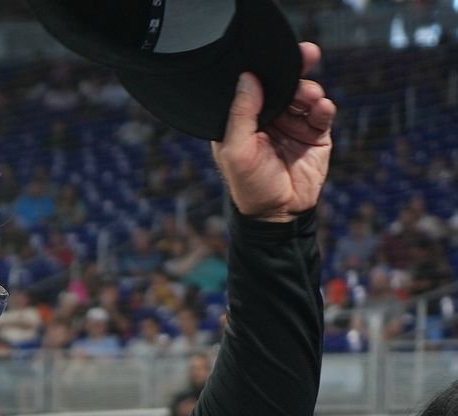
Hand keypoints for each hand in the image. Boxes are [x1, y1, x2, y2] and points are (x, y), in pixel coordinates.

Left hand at [212, 42, 335, 221]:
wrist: (277, 215)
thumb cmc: (249, 186)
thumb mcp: (236, 150)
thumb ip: (241, 114)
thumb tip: (248, 78)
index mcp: (245, 120)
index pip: (255, 88)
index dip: (266, 70)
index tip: (278, 54)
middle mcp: (269, 119)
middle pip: (284, 85)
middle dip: (295, 70)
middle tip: (305, 57)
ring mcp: (294, 125)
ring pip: (305, 96)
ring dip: (310, 90)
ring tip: (310, 96)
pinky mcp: (316, 135)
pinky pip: (323, 114)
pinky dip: (324, 107)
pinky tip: (322, 108)